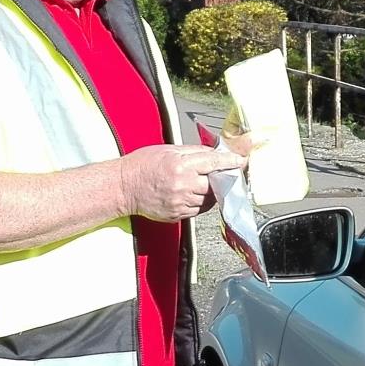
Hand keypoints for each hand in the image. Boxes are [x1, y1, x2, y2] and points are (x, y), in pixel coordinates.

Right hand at [118, 145, 246, 222]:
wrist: (123, 187)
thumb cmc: (142, 165)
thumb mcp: (167, 149)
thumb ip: (193, 151)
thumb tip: (214, 153)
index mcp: (180, 165)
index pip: (214, 163)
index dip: (231, 162)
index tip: (241, 161)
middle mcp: (182, 185)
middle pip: (214, 184)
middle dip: (220, 179)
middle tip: (220, 173)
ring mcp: (180, 202)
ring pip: (209, 199)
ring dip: (211, 191)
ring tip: (200, 183)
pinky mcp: (177, 215)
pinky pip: (199, 210)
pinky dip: (201, 202)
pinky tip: (192, 194)